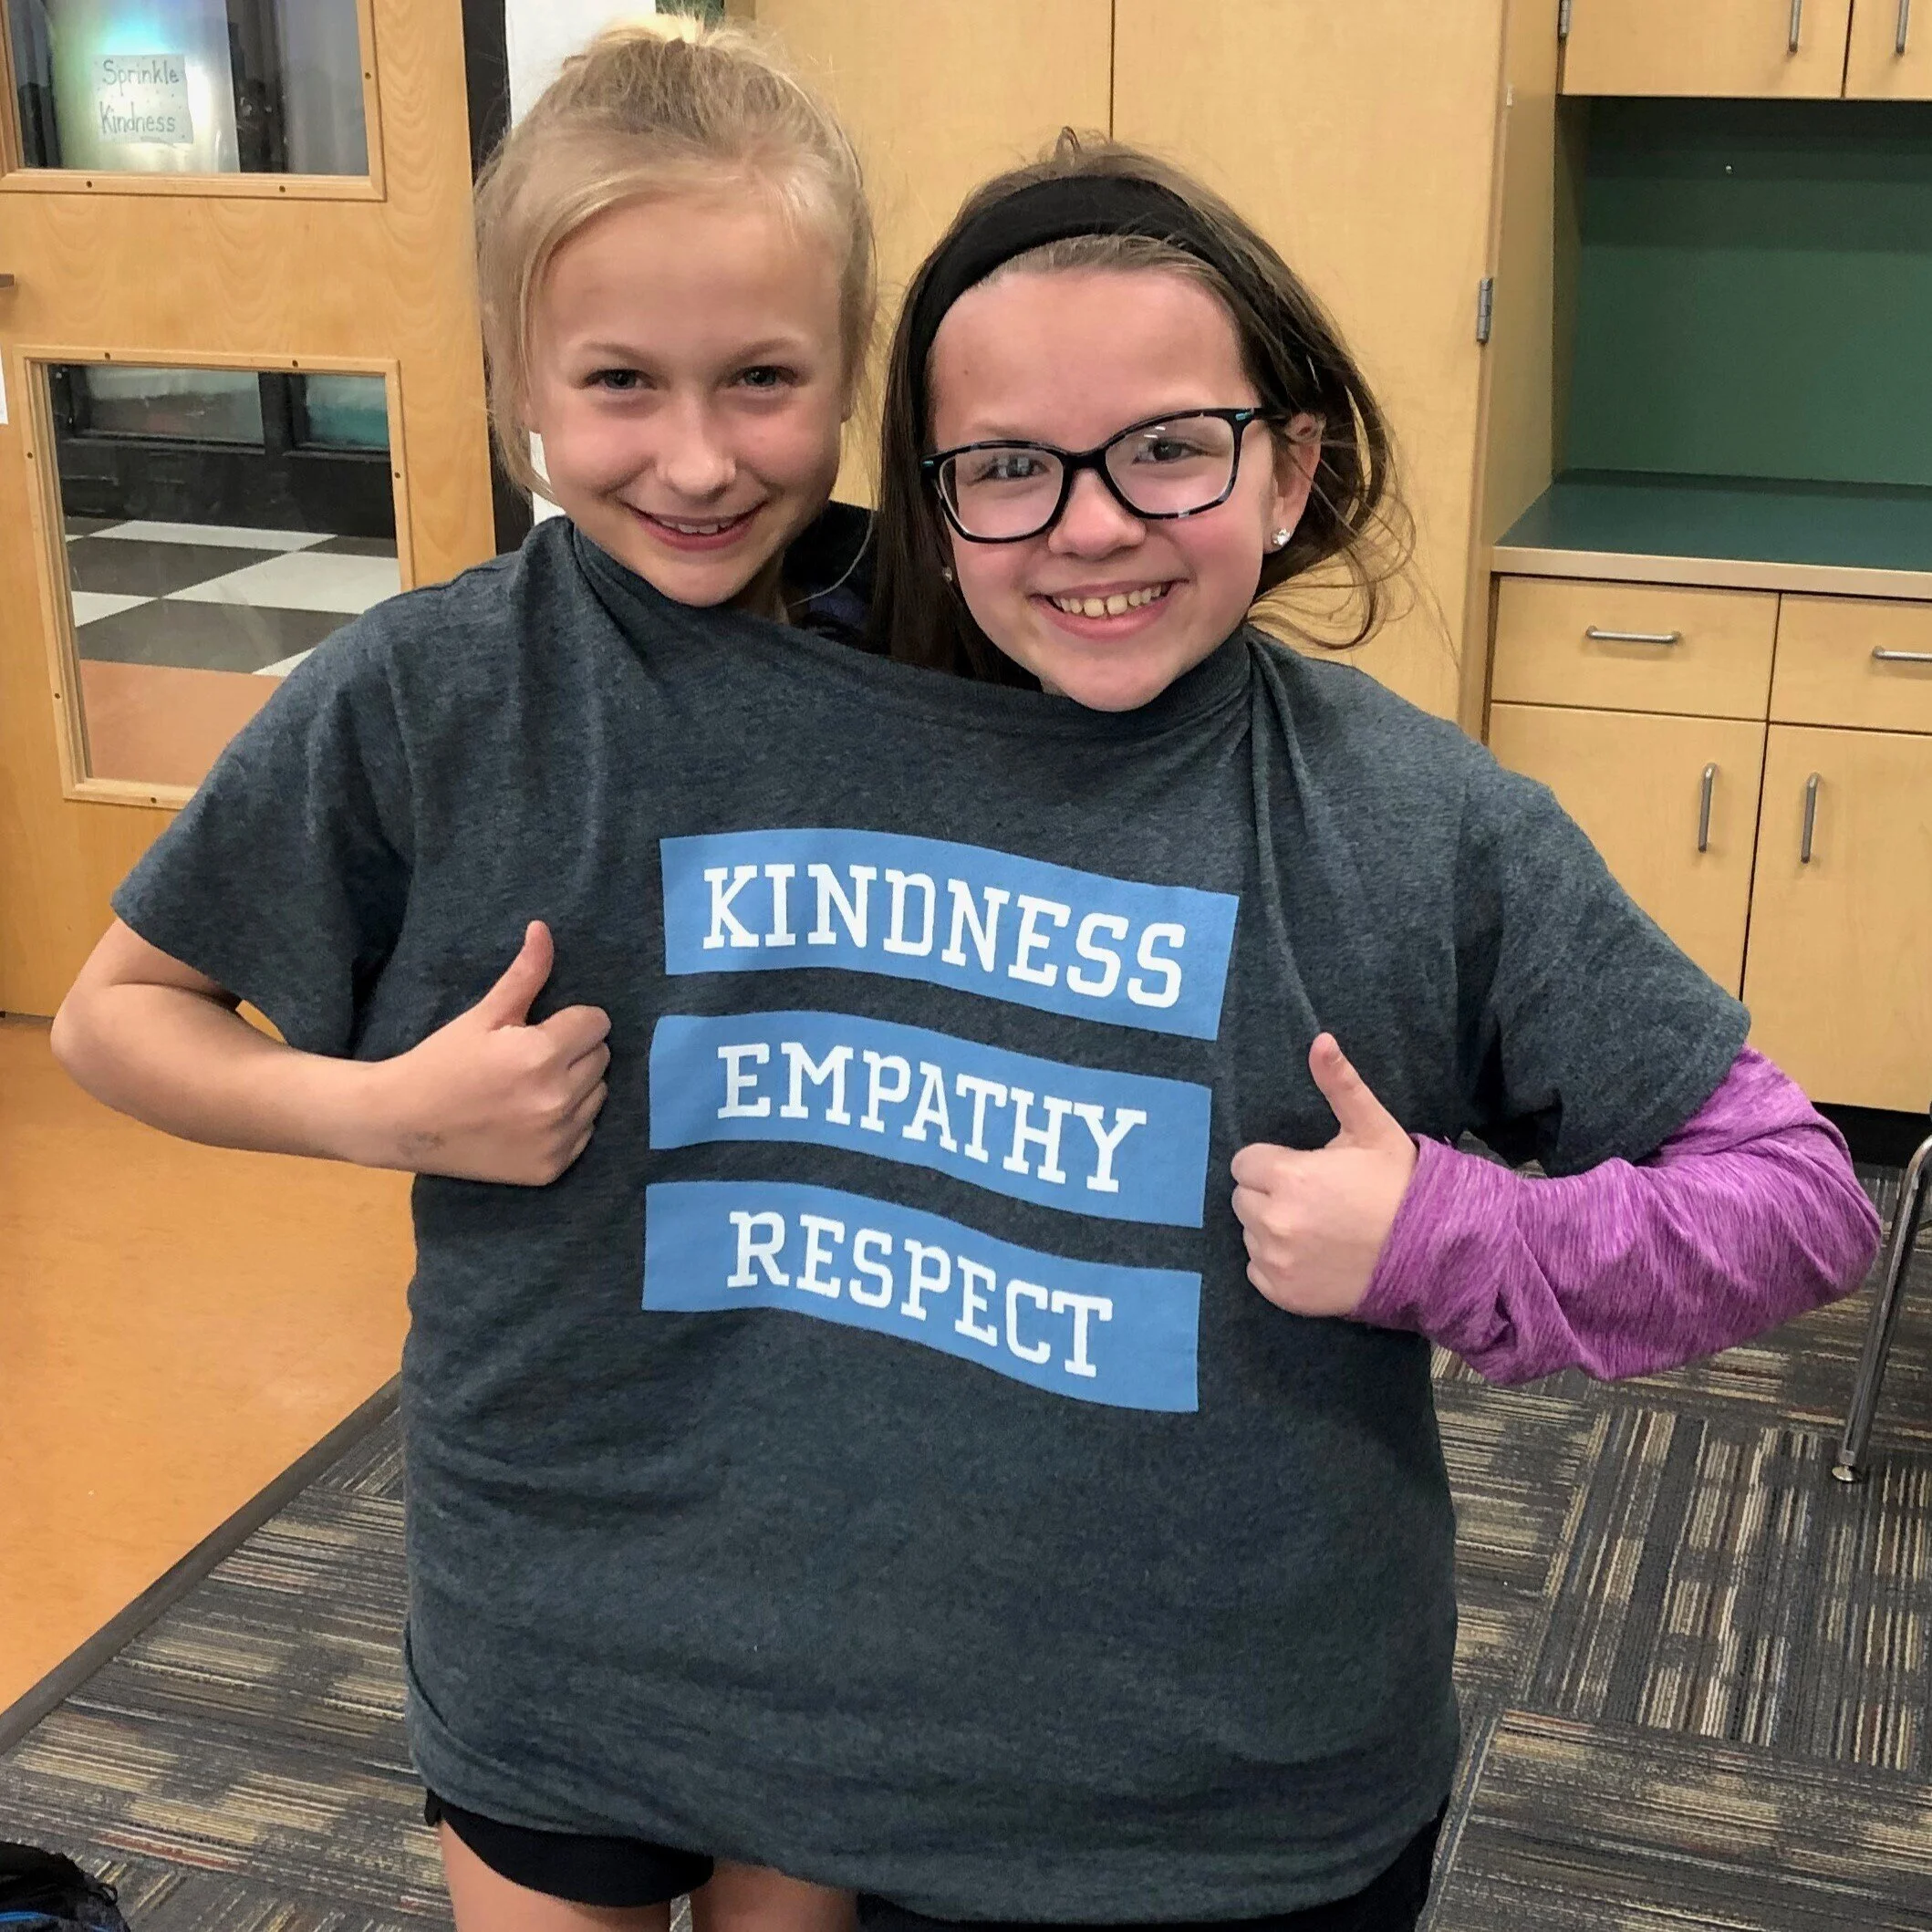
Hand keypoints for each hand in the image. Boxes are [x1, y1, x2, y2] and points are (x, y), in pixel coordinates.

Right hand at [362, 921, 610, 1184]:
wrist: (402, 1124)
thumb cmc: (442, 1061)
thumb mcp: (483, 1015)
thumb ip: (524, 975)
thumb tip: (544, 929)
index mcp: (541, 1055)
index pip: (597, 1023)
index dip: (572, 1020)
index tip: (542, 1028)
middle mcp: (557, 1100)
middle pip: (602, 1057)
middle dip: (574, 1050)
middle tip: (532, 1056)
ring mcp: (557, 1138)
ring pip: (598, 1094)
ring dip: (576, 1085)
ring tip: (531, 1085)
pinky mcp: (552, 1167)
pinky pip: (585, 1132)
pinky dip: (567, 1122)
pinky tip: (530, 1117)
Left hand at [1230, 1033, 1417, 1317]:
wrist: (1434, 1254)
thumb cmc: (1400, 1186)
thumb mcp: (1372, 1129)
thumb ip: (1339, 1084)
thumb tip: (1320, 1039)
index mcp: (1287, 1176)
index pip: (1244, 1162)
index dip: (1272, 1163)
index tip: (1302, 1169)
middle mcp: (1273, 1220)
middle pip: (1243, 1197)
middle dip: (1268, 1193)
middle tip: (1313, 1198)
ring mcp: (1276, 1261)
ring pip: (1249, 1233)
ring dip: (1271, 1227)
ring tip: (1317, 1226)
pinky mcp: (1283, 1293)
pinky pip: (1257, 1271)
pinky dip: (1277, 1264)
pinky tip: (1312, 1256)